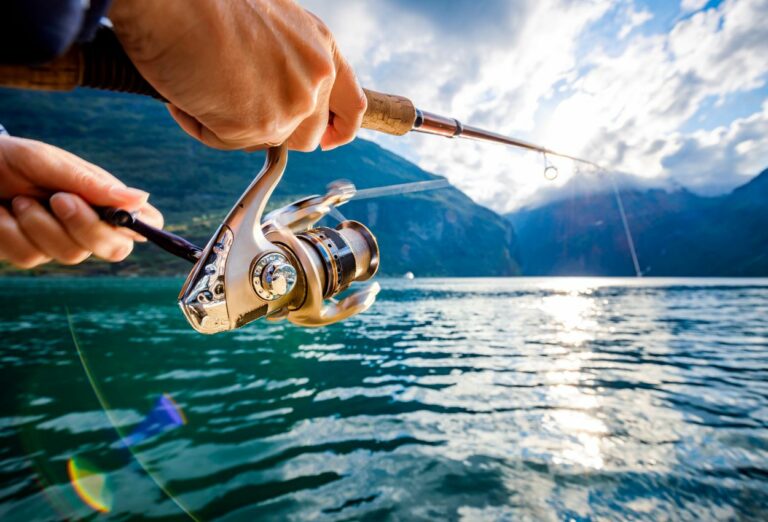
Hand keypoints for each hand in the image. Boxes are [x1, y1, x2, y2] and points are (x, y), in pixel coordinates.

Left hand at [0, 136, 162, 267]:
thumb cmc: (12, 158)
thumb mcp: (49, 162)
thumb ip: (92, 184)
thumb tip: (141, 199)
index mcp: (104, 198)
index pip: (146, 222)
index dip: (144, 227)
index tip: (122, 218)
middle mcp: (89, 224)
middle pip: (115, 249)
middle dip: (86, 227)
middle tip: (59, 199)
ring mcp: (60, 242)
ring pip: (69, 254)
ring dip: (38, 224)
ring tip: (18, 198)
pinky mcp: (30, 253)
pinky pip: (30, 257)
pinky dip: (10, 231)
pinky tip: (2, 213)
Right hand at [108, 0, 366, 151]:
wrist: (173, 2)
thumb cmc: (209, 6)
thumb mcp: (270, 29)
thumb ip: (289, 66)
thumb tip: (276, 98)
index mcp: (322, 49)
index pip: (352, 106)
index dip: (340, 129)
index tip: (327, 141)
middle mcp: (315, 77)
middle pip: (308, 136)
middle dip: (276, 131)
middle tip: (237, 106)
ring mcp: (292, 104)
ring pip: (266, 142)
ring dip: (235, 127)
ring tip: (206, 87)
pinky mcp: (260, 125)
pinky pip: (229, 143)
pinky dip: (203, 125)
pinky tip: (188, 93)